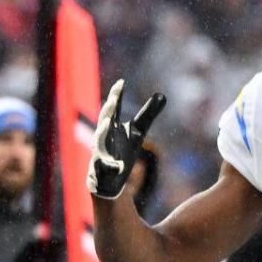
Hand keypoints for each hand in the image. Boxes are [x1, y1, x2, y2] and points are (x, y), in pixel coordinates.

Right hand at [88, 80, 166, 200]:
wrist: (109, 179)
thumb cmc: (122, 150)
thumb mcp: (137, 132)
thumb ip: (148, 114)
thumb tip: (162, 95)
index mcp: (112, 126)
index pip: (113, 108)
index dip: (116, 95)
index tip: (122, 82)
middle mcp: (104, 137)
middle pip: (104, 121)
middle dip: (107, 111)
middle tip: (111, 100)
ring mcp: (100, 153)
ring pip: (99, 142)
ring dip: (102, 133)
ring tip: (107, 123)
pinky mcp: (102, 170)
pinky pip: (105, 168)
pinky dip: (110, 166)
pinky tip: (117, 166)